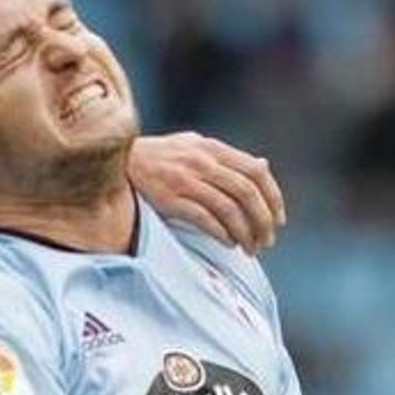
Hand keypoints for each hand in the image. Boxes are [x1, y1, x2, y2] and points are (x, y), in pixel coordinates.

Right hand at [128, 133, 285, 251]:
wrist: (115, 161)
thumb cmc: (157, 157)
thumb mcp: (193, 145)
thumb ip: (226, 157)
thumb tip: (262, 166)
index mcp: (211, 148)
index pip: (255, 171)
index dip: (273, 197)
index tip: (278, 219)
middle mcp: (201, 162)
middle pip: (246, 192)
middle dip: (263, 220)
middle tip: (267, 241)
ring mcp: (185, 180)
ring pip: (229, 209)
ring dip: (245, 232)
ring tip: (250, 248)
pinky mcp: (169, 199)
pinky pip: (205, 219)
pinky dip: (222, 233)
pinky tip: (228, 243)